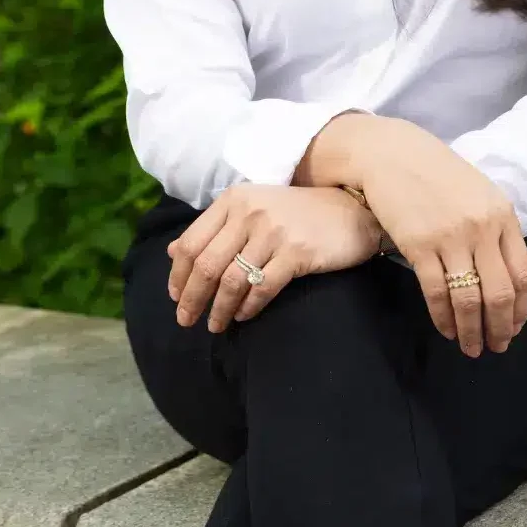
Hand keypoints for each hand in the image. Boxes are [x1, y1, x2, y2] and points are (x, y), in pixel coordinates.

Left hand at [166, 184, 380, 333]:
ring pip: (231, 280)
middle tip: (186, 321)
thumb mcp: (253, 209)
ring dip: (218, 309)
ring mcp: (273, 232)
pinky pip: (262, 288)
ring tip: (215, 325)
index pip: (191, 242)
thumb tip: (174, 251)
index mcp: (233, 200)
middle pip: (206, 264)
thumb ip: (215, 228)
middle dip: (192, 298)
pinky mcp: (297, 253)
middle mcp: (249, 213)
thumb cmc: (300, 212)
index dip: (178, 275)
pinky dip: (248, 307)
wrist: (352, 208)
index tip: (176, 297)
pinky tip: (243, 316)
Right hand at [346, 116, 526, 358]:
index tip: (515, 328)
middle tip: (497, 347)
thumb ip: (509, 237)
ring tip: (472, 348)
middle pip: (499, 292)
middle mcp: (482, 228)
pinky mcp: (418, 245)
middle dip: (500, 328)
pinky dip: (444, 318)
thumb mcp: (484, 198)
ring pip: (469, 298)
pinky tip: (447, 330)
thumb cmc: (441, 176)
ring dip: (472, 330)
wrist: (394, 154)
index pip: (523, 274)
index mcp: (503, 216)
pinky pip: (436, 292)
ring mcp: (450, 237)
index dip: (521, 309)